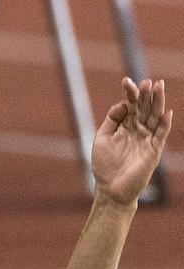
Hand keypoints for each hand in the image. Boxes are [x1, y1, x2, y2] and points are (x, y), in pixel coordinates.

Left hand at [92, 77, 172, 205]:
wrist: (110, 188)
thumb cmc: (105, 164)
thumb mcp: (102, 137)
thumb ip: (111, 119)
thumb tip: (122, 104)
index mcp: (126, 126)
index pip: (130, 106)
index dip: (129, 93)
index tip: (126, 80)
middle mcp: (138, 131)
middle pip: (145, 109)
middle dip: (146, 95)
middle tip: (148, 80)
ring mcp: (147, 140)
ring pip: (155, 118)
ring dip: (157, 103)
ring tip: (158, 87)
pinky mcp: (153, 151)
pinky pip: (160, 136)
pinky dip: (164, 124)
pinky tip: (166, 112)